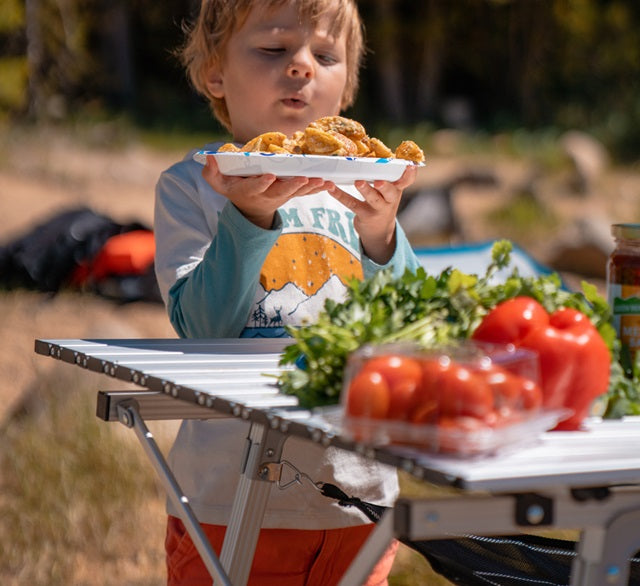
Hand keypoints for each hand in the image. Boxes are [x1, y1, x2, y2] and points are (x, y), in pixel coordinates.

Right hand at [203, 155, 329, 228]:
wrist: (251, 208)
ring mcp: (282, 196)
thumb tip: (209, 158)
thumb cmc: (235, 189)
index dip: (262, 183)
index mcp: (250, 190)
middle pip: (282, 191)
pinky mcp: (292, 194)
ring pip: (298, 192)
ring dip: (311, 187)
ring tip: (324, 181)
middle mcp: (268, 194)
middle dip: (293, 185)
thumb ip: (212, 173)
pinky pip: (306, 192)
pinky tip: (329, 183)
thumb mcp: (219, 184)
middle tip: (304, 178)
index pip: (256, 187)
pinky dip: (317, 188)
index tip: (269, 177)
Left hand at [327, 164, 417, 263]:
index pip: (406, 182)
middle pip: (390, 192)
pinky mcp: (364, 215)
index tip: (410, 166)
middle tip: (379, 181)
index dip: (410, 175)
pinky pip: (352, 204)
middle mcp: (390, 200)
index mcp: (397, 190)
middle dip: (385, 186)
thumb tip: (376, 151)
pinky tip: (331, 188)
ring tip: (358, 182)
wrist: (379, 232)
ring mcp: (377, 209)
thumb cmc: (383, 203)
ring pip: (372, 199)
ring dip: (365, 190)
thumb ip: (388, 176)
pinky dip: (340, 195)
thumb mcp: (390, 192)